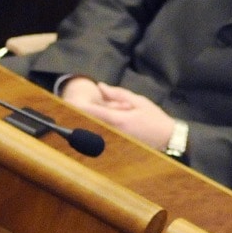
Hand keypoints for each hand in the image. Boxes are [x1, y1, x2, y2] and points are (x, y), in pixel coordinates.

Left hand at [61, 79, 175, 149]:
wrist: (168, 139)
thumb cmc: (155, 118)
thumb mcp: (138, 101)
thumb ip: (117, 94)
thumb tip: (100, 87)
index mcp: (119, 120)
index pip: (94, 112)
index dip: (79, 107)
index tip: (66, 102)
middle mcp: (114, 132)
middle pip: (90, 124)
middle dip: (78, 116)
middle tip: (62, 109)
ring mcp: (115, 141)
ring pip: (94, 132)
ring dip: (83, 125)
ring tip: (72, 117)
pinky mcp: (117, 146)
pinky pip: (101, 137)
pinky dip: (93, 132)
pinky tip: (86, 129)